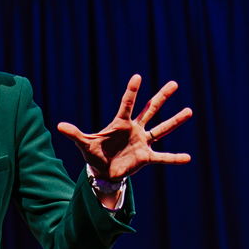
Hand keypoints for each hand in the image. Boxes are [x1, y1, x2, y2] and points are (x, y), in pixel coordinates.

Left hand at [57, 74, 191, 180]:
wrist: (103, 171)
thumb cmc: (95, 154)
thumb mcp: (84, 144)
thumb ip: (75, 134)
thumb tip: (59, 126)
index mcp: (120, 123)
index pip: (127, 104)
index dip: (131, 91)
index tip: (137, 77)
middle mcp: (135, 129)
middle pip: (150, 110)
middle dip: (161, 97)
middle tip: (174, 83)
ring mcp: (142, 142)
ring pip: (161, 129)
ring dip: (175, 121)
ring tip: (189, 111)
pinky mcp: (146, 157)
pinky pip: (163, 157)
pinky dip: (174, 158)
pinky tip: (188, 157)